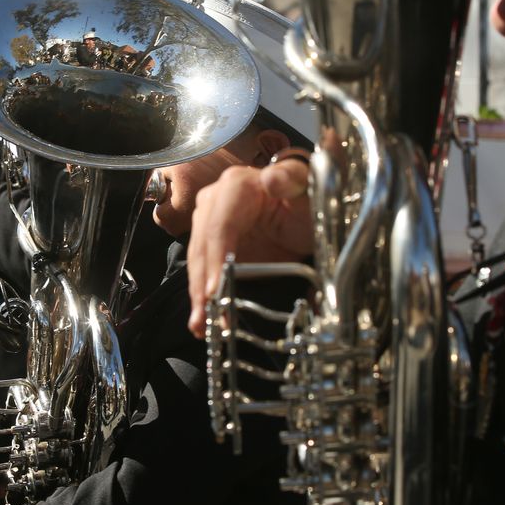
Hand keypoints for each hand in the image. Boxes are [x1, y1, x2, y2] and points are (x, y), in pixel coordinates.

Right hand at [186, 155, 313, 337]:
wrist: (301, 210)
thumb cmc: (305, 198)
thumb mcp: (306, 189)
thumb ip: (292, 180)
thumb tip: (273, 178)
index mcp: (235, 185)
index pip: (219, 225)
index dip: (215, 258)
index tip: (215, 288)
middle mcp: (214, 202)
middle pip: (202, 247)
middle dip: (203, 286)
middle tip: (207, 318)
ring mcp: (209, 224)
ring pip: (198, 264)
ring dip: (199, 298)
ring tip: (201, 327)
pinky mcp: (212, 247)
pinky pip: (204, 273)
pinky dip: (204, 298)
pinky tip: (203, 321)